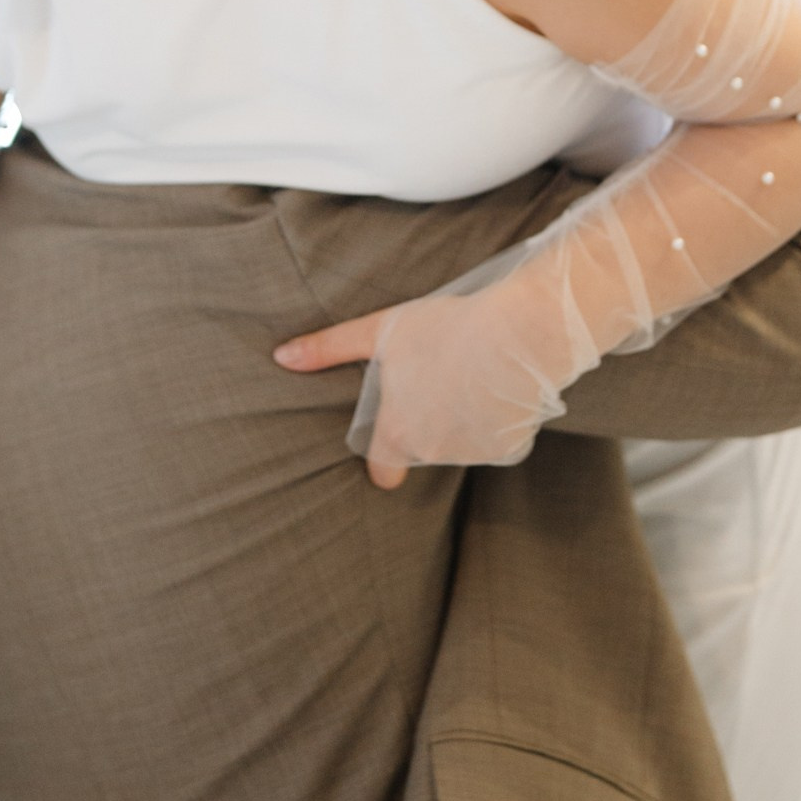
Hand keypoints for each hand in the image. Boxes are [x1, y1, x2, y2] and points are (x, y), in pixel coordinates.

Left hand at [277, 279, 571, 481]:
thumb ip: (329, 349)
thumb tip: (281, 357)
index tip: (390, 443)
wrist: (519, 333)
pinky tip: (499, 386)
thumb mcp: (380, 332)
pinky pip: (498, 438)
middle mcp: (432, 452)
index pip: (382, 471)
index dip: (384, 461)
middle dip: (429, 427)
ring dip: (463, 422)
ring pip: (461, 443)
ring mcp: (473, 453)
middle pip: (424, 450)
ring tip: (471, 377)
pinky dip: (498, 419)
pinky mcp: (509, 447)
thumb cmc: (445, 329)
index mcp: (398, 432)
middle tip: (440, 384)